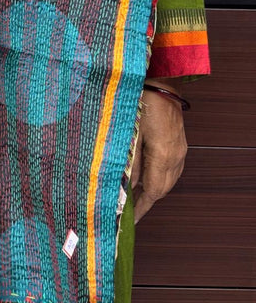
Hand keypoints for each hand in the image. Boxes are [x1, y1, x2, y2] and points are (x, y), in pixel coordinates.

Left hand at [131, 79, 187, 223]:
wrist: (161, 82)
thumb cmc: (142, 102)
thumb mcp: (130, 132)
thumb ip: (128, 160)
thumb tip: (123, 185)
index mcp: (163, 155)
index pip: (153, 192)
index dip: (141, 208)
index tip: (130, 221)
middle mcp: (176, 156)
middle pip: (162, 189)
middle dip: (145, 201)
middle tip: (128, 210)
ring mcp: (180, 150)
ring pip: (168, 180)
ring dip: (152, 189)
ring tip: (134, 195)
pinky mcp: (179, 143)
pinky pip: (172, 168)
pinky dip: (159, 176)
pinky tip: (146, 175)